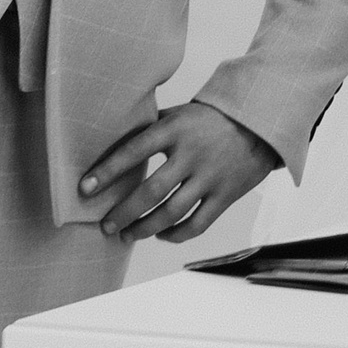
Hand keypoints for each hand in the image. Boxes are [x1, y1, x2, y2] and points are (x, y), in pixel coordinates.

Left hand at [80, 102, 279, 242]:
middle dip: (123, 212)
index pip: (134, 151)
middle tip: (106, 224)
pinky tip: (161, 235)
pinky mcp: (225, 195)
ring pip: (171, 213)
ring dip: (144, 229)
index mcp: (175, 129)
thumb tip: (113, 138)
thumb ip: (152, 126)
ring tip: (127, 234)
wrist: (261, 122)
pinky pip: (197, 224)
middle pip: (151, 191)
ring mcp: (209, 177)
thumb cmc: (213, 118)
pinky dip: (175, 235)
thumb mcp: (180, 112)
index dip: (107, 171)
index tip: (86, 188)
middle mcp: (191, 154)